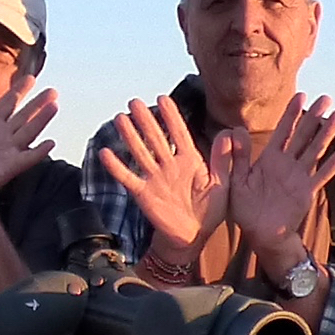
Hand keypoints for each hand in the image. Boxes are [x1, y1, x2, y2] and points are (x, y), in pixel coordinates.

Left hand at [0, 77, 60, 207]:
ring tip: (54, 106)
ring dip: (41, 119)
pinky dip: (39, 151)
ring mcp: (9, 150)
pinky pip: (28, 158)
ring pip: (29, 131)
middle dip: (37, 103)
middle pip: (23, 115)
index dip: (18, 90)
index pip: (7, 103)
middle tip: (53, 91)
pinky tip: (50, 143)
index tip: (31, 78)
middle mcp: (3, 136)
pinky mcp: (11, 166)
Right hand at [94, 96, 225, 257]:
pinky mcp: (143, 193)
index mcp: (190, 161)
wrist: (194, 236)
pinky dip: (116, 166)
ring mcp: (155, 178)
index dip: (171, 117)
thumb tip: (228, 133)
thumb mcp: (221, 184)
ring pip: (140, 152)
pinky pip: (128, 178)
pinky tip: (106, 153)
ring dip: (130, 136)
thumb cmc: (210, 211)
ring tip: (120, 118)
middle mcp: (169, 165)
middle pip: (155, 138)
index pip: (179, 133)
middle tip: (134, 102)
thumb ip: (222, 160)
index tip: (163, 98)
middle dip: (146, 120)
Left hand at [228, 95, 334, 260]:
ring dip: (327, 133)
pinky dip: (334, 162)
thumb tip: (235, 130)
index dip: (291, 114)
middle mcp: (287, 164)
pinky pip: (322, 174)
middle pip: (303, 135)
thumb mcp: (237, 180)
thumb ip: (238, 157)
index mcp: (269, 159)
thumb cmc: (245, 208)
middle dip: (313, 117)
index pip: (282, 131)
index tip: (300, 95)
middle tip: (326, 98)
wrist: (260, 233)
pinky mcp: (307, 190)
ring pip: (315, 150)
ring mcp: (299, 176)